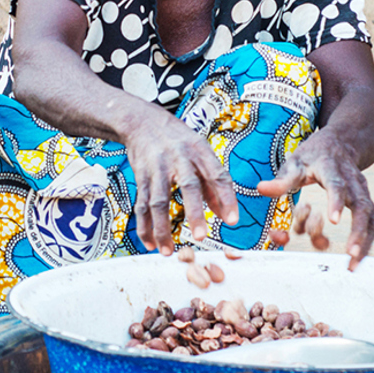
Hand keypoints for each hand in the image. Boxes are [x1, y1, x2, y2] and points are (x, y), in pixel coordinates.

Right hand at [123, 113, 239, 255]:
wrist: (142, 122)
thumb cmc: (177, 140)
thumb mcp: (200, 152)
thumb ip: (213, 183)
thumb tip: (224, 213)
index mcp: (200, 151)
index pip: (217, 175)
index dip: (226, 198)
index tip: (233, 221)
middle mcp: (179, 158)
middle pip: (188, 186)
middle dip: (194, 213)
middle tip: (200, 237)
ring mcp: (157, 168)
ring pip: (158, 201)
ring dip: (162, 228)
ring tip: (168, 251)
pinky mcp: (141, 177)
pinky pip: (141, 205)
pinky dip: (144, 226)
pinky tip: (150, 243)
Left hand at [256, 129, 373, 270]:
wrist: (341, 143)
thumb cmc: (314, 156)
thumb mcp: (295, 162)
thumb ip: (282, 179)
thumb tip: (262, 189)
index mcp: (332, 168)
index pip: (336, 185)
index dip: (336, 202)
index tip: (334, 221)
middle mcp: (353, 181)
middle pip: (362, 206)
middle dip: (358, 231)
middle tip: (350, 253)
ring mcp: (363, 191)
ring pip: (372, 217)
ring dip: (365, 242)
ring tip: (353, 264)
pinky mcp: (367, 201)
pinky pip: (372, 223)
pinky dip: (368, 241)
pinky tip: (358, 258)